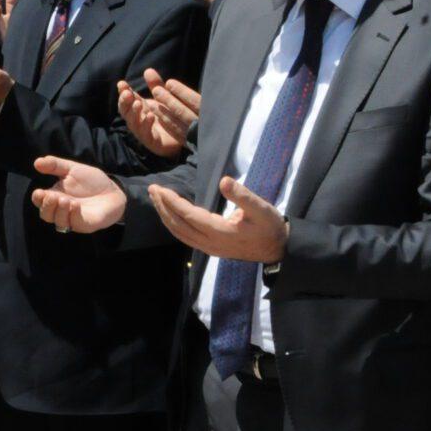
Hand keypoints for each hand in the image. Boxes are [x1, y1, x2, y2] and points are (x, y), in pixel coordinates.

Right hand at [30, 155, 126, 232]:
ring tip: (65, 199)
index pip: (40, 202)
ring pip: (58, 222)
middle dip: (46, 206)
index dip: (37, 199)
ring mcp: (73, 219)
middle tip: (52, 196)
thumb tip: (36, 162)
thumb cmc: (92, 181)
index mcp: (56, 197)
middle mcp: (62, 210)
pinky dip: (73, 215)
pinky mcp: (85, 225)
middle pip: (46, 215)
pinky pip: (75, 223)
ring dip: (59, 211)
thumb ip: (55, 165)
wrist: (114, 190)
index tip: (39, 192)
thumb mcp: (72, 168)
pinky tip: (75, 205)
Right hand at [118, 69, 200, 159]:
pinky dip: (146, 125)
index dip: (123, 92)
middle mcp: (139, 121)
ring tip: (137, 103)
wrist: (187, 136)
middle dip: (125, 103)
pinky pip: (147, 135)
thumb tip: (148, 70)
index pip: (127, 101)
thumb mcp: (164, 98)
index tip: (122, 83)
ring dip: (134, 114)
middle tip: (127, 93)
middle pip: (126, 113)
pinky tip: (150, 116)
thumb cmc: (172, 116)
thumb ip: (156, 85)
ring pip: (134, 124)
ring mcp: (144, 133)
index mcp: (140, 110)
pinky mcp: (153, 143)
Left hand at [147, 175, 287, 262]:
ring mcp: (209, 248)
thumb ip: (242, 195)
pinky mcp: (210, 249)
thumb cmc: (270, 226)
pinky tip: (168, 214)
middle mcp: (210, 243)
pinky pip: (185, 237)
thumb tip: (224, 181)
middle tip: (152, 189)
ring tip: (156, 199)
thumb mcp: (262, 208)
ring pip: (179, 233)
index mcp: (221, 232)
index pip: (189, 216)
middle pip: (179, 225)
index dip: (173, 202)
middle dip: (163, 207)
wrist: (277, 249)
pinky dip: (173, 224)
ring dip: (165, 215)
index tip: (161, 189)